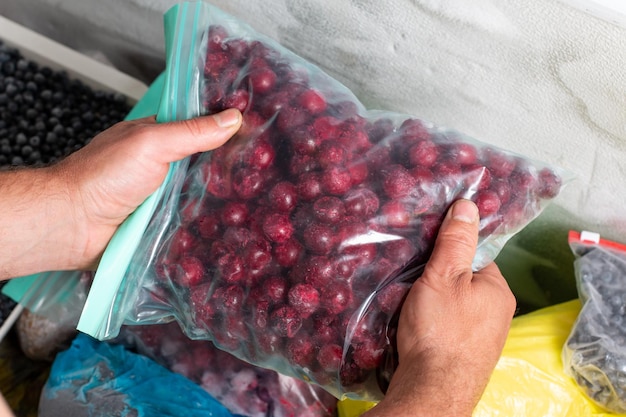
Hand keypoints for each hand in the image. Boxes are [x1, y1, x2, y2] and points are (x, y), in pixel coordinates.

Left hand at [0, 109, 240, 279]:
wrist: (72, 224)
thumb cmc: (102, 176)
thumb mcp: (152, 143)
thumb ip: (192, 132)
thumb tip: (232, 119)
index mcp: (157, 136)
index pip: (199, 127)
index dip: (226, 129)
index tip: (258, 133)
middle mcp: (162, 165)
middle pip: (205, 163)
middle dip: (230, 167)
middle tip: (267, 172)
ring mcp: (163, 196)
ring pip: (202, 194)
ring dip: (222, 199)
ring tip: (260, 200)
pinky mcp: (163, 224)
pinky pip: (192, 220)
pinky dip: (208, 222)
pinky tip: (232, 225)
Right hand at [364, 199, 515, 416]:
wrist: (432, 390)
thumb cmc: (439, 330)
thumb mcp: (444, 275)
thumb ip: (456, 241)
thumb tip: (469, 205)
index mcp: (498, 291)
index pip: (476, 257)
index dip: (450, 253)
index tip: (427, 255)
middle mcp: (498, 315)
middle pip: (464, 282)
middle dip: (440, 280)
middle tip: (415, 281)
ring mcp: (483, 338)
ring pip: (455, 306)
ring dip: (435, 303)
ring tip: (412, 304)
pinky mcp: (467, 356)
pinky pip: (449, 328)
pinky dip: (434, 325)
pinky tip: (417, 328)